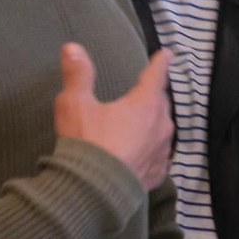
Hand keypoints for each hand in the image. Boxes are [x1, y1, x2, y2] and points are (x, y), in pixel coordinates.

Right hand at [53, 43, 174, 187]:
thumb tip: (72, 47)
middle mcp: (161, 125)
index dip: (160, 63)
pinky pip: (158, 155)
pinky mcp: (158, 173)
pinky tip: (142, 153)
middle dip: (154, 95)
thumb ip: (77, 75)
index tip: (167, 54)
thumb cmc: (87, 142)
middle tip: (146, 90)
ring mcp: (162, 151)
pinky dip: (150, 149)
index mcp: (145, 104)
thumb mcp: (75, 104)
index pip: (156, 76)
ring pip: (163, 130)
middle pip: (161, 103)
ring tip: (142, 122)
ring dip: (153, 123)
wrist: (95, 190)